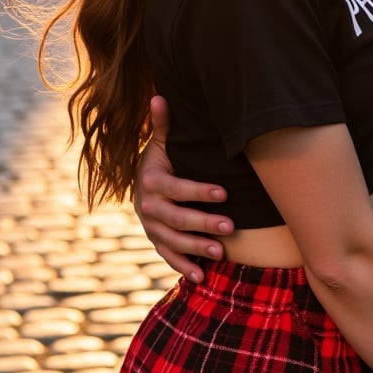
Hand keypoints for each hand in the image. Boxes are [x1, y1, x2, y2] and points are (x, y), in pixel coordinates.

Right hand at [134, 94, 233, 282]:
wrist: (142, 182)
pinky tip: (201, 277)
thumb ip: (164, 123)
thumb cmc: (163, 158)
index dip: (199, 192)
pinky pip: (167, 257)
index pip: (177, 189)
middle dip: (204, 224)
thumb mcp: (163, 141)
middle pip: (177, 218)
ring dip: (196, 248)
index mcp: (151, 181)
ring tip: (221, 252)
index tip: (224, 192)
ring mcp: (151, 227)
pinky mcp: (155, 241)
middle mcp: (148, 207)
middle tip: (231, 226)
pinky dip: (182, 268)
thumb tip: (159, 95)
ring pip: (173, 241)